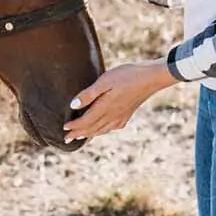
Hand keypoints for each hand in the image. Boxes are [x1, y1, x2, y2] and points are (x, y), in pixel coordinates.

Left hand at [63, 59, 177, 143]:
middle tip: (67, 139)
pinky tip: (102, 129)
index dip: (74, 126)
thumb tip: (72, 105)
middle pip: (92, 129)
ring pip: (102, 130)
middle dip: (78, 134)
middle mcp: (112, 116)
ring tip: (80, 136)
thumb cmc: (127, 75)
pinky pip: (111, 127)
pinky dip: (102, 131)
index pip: (85, 122)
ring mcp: (121, 116)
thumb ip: (89, 94)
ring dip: (89, 134)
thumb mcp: (105, 81)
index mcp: (104, 108)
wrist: (151, 78)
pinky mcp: (127, 114)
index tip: (63, 129)